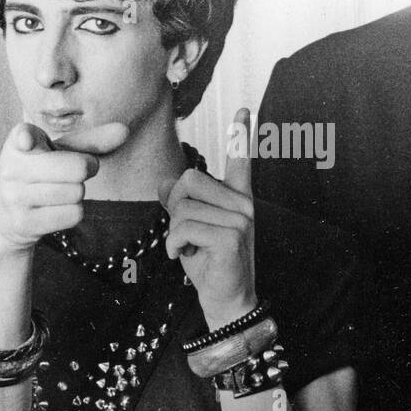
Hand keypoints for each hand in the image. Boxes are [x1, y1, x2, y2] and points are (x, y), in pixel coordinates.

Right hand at [0, 120, 128, 252]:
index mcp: (18, 143)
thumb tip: (125, 130)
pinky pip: (73, 214)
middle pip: (77, 168)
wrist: (4, 216)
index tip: (26, 141)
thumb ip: (90, 141)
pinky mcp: (24, 223)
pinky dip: (73, 212)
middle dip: (85, 170)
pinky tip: (55, 209)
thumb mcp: (57, 152)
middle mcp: (11, 169)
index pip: (22, 136)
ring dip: (77, 193)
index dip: (26, 138)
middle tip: (73, 172)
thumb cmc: (39, 174)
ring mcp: (14, 198)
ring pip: (76, 193)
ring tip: (57, 191)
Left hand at [159, 107, 256, 328]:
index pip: (240, 160)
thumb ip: (181, 204)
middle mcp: (243, 205)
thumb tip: (166, 182)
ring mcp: (241, 220)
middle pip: (190, 180)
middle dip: (174, 205)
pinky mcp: (231, 237)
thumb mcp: (190, 229)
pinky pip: (185, 228)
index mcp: (237, 199)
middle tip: (182, 231)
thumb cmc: (209, 265)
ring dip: (174, 232)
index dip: (241, 134)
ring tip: (188, 248)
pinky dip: (174, 245)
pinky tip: (184, 256)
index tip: (244, 109)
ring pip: (184, 207)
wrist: (225, 301)